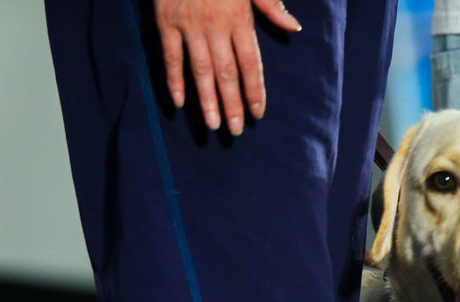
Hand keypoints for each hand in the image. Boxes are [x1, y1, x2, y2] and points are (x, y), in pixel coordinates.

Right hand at [155, 0, 301, 132]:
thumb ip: (271, 5)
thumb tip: (294, 28)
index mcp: (239, 17)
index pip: (251, 63)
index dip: (255, 90)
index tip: (258, 113)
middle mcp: (215, 25)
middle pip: (226, 73)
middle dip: (232, 104)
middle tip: (236, 131)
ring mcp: (189, 25)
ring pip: (200, 69)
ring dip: (206, 99)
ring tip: (212, 124)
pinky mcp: (165, 21)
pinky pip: (170, 56)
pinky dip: (174, 79)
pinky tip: (180, 102)